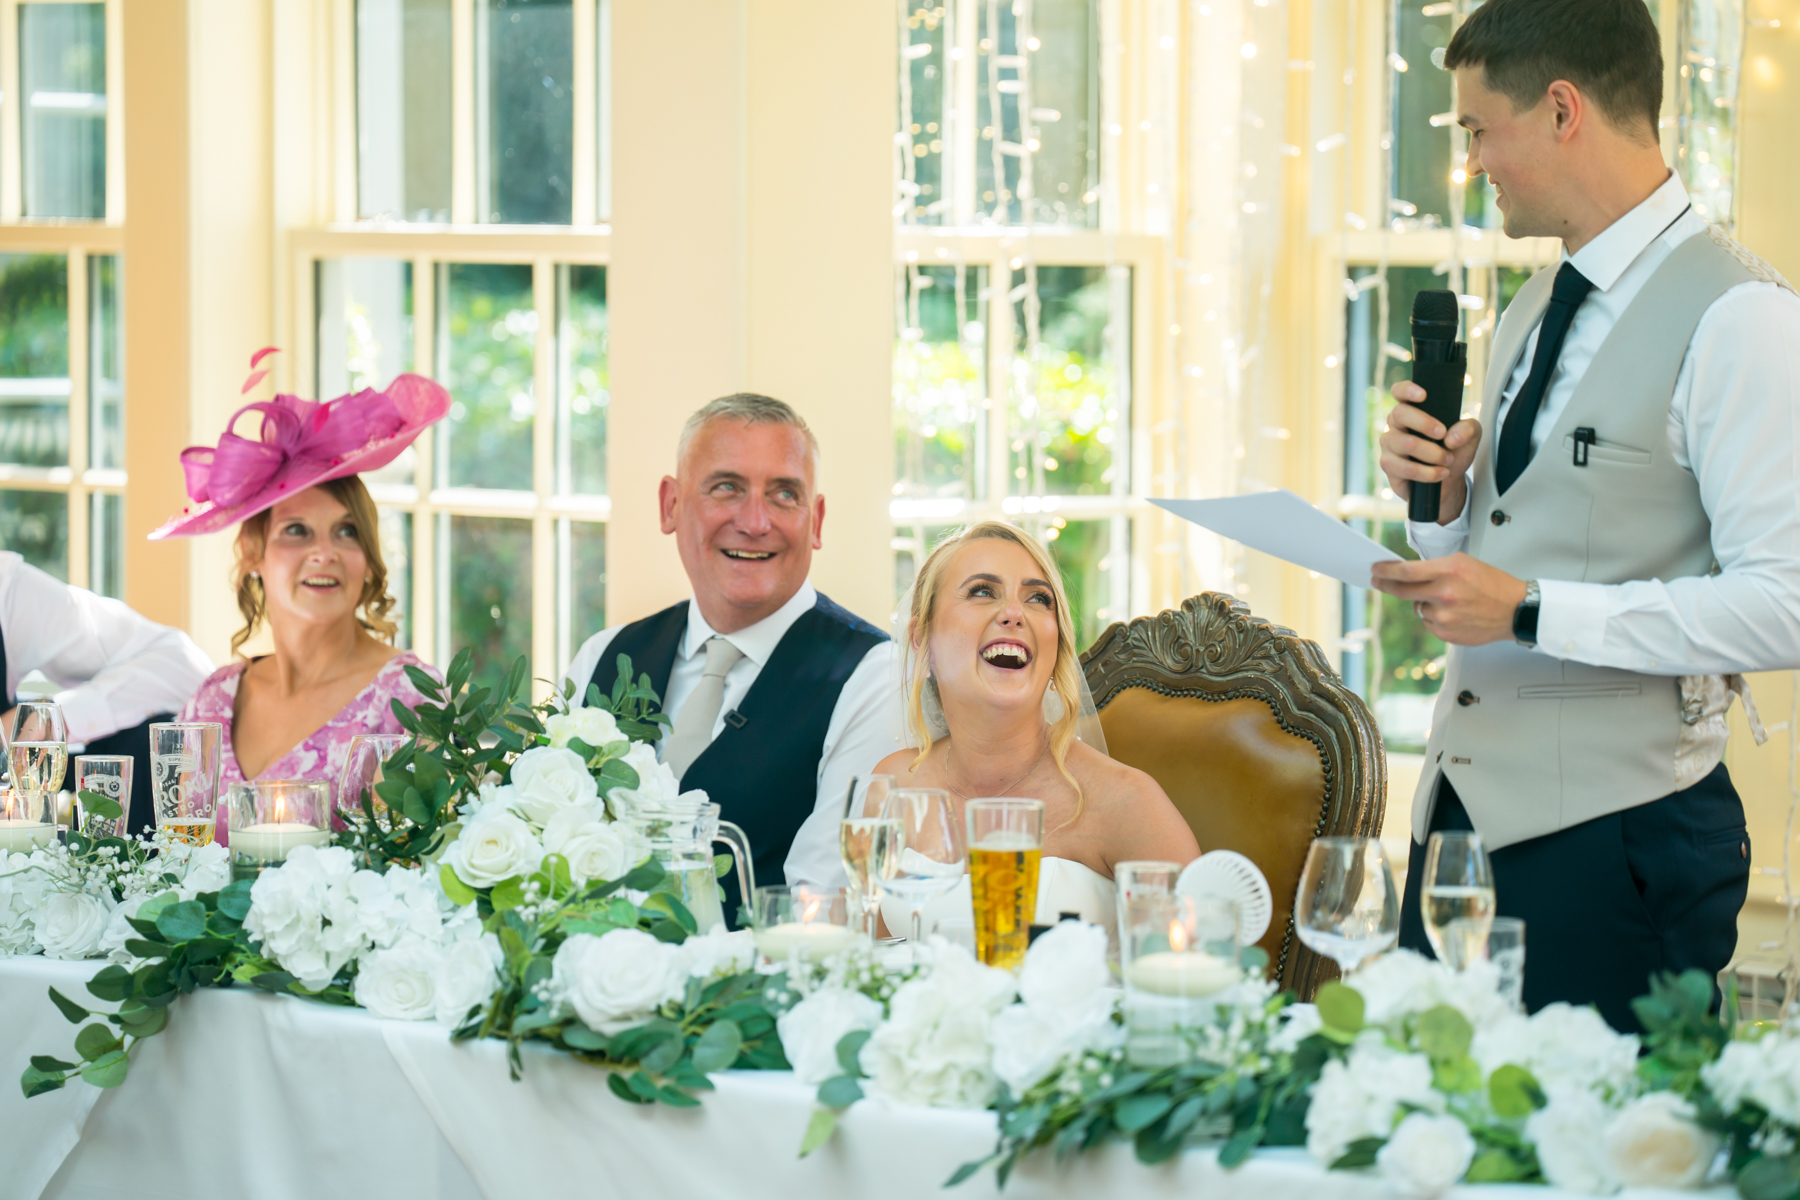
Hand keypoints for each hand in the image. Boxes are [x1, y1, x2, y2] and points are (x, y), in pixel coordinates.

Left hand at [1369, 553, 1526, 645]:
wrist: (1515, 610)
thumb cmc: (1492, 584)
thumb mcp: (1464, 563)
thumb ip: (1435, 567)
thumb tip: (1407, 571)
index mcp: (1449, 572)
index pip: (1406, 571)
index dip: (1386, 571)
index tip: (1376, 569)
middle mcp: (1444, 594)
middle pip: (1402, 591)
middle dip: (1386, 585)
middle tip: (1379, 581)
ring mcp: (1444, 616)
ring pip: (1416, 607)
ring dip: (1422, 602)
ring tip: (1446, 599)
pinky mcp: (1446, 633)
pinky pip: (1427, 622)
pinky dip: (1433, 617)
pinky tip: (1452, 613)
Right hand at [1379, 382, 1481, 524]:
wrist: (1447, 481)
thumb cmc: (1452, 451)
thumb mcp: (1470, 437)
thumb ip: (1468, 429)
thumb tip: (1452, 437)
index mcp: (1412, 410)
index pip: (1399, 392)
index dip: (1407, 390)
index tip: (1424, 395)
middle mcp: (1396, 425)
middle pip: (1400, 413)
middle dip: (1424, 423)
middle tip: (1443, 434)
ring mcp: (1390, 445)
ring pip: (1406, 443)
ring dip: (1432, 453)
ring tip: (1447, 459)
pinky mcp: (1389, 466)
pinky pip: (1406, 468)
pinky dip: (1428, 472)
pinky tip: (1440, 473)